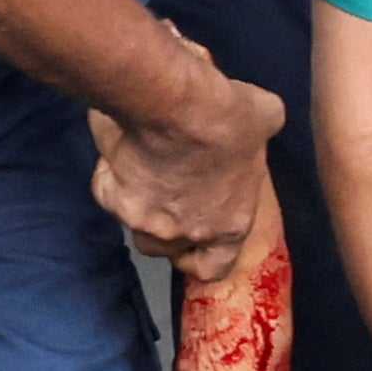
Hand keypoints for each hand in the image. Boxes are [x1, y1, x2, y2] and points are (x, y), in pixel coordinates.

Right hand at [86, 56, 287, 264]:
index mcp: (228, 226)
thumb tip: (264, 116)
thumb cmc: (225, 114)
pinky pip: (107, 191)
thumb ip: (263, 129)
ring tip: (146, 164)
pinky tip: (122, 147)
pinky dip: (111, 173)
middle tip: (169, 189)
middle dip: (164, 224)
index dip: (199, 256)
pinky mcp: (110, 198)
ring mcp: (143, 220)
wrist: (173, 103)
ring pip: (134, 221)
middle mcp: (182, 233)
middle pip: (165, 246)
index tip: (194, 239)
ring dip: (139, 201)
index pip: (212, 268)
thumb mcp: (264, 117)